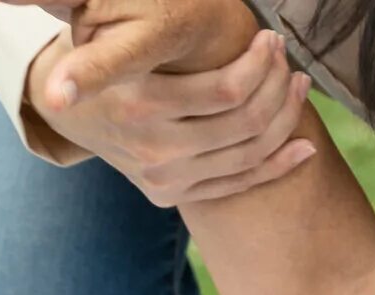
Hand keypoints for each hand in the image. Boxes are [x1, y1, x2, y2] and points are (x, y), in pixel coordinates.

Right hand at [31, 27, 314, 206]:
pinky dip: (278, 165)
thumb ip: (155, 36)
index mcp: (139, 102)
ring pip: (248, 153)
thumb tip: (187, 15)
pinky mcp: (170, 196)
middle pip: (245, 122)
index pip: (226, 91)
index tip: (271, 39)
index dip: (260, 64)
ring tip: (296, 85)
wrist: (70, 111)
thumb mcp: (124, 38)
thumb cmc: (110, 58)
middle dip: (278, 84)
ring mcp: (162, 178)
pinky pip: (237, 185)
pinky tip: (304, 146)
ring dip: (285, 118)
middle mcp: (151, 148)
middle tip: (285, 56)